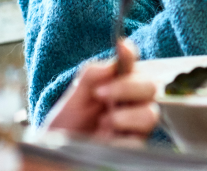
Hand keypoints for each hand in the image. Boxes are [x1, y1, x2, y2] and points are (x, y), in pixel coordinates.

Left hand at [43, 39, 158, 141]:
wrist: (55, 159)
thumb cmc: (65, 129)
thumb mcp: (72, 100)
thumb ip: (90, 77)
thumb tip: (110, 64)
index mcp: (116, 86)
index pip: (130, 64)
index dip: (130, 53)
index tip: (121, 46)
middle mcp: (129, 104)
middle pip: (151, 86)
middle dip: (128, 86)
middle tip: (100, 93)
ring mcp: (133, 127)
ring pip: (151, 114)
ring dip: (127, 115)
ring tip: (104, 121)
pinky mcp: (131, 149)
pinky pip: (139, 141)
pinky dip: (121, 139)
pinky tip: (105, 139)